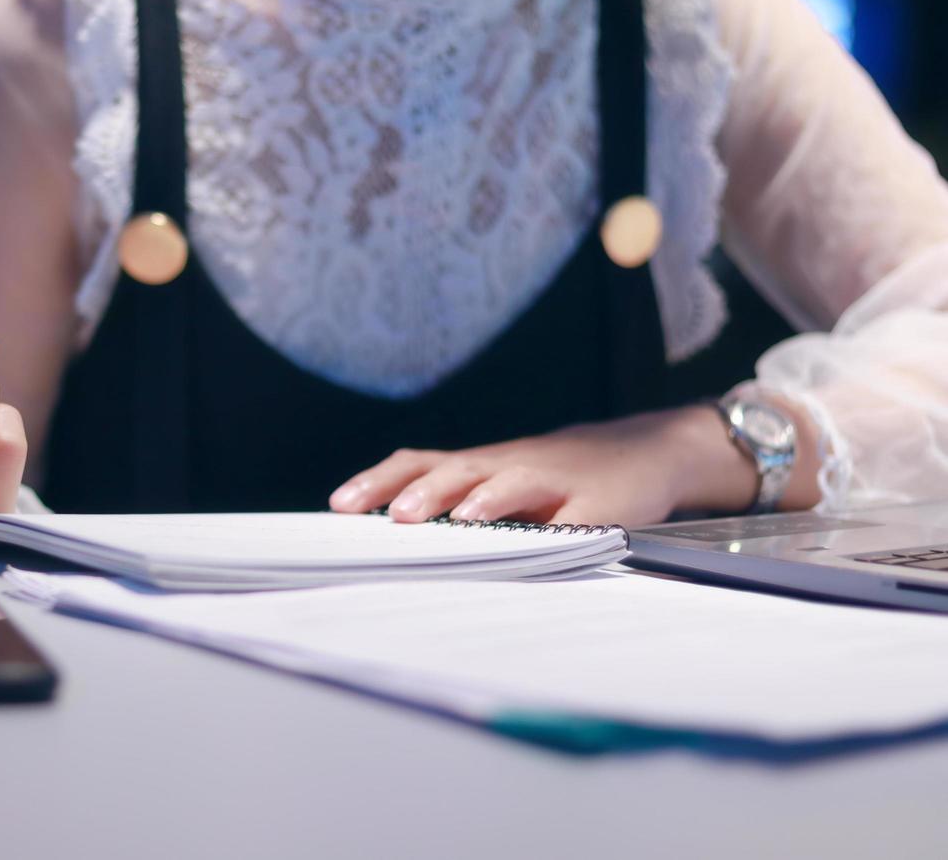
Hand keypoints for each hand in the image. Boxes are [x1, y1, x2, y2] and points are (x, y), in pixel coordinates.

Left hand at [329, 406, 762, 526]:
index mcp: (482, 465)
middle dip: (413, 490)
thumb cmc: (559, 476)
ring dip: (470, 497)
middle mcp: (509, 465)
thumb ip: (458, 499)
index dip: (380, 481)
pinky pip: (568, 513)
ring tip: (438, 518)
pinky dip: (546, 523)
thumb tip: (393, 531)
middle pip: (453, 469)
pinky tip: (529, 535)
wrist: (647, 451)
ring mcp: (554, 478)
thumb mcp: (503, 481)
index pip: (419, 464)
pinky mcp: (599, 502)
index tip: (339, 505)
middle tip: (381, 515)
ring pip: (504, 480)